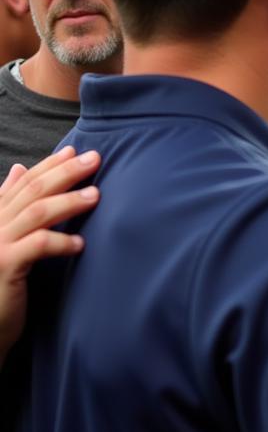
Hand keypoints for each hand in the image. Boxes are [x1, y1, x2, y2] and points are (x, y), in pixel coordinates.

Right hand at [0, 147, 101, 365]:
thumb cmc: (0, 281)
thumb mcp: (7, 239)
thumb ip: (10, 204)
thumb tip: (18, 169)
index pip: (24, 182)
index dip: (49, 164)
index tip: (74, 150)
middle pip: (32, 191)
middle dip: (64, 172)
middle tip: (94, 159)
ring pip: (35, 213)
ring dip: (68, 202)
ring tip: (95, 196)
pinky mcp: (4, 267)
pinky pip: (36, 246)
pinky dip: (60, 241)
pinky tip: (81, 244)